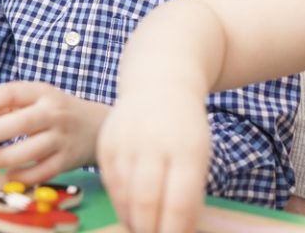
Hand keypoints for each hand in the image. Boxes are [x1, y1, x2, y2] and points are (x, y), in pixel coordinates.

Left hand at [0, 81, 108, 184]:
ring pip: (33, 149)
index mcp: (42, 92)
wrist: (99, 125)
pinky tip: (8, 175)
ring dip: (5, 157)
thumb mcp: (36, 98)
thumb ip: (6, 106)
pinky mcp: (67, 160)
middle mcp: (53, 113)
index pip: (11, 92)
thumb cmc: (56, 110)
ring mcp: (62, 137)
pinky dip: (25, 176)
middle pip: (22, 122)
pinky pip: (44, 171)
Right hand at [96, 92, 209, 232]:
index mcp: (186, 148)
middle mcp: (153, 143)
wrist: (157, 86)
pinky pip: (109, 181)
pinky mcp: (105, 141)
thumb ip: (190, 193)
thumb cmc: (184, 128)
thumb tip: (178, 230)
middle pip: (145, 200)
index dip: (174, 229)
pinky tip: (129, 210)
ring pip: (123, 194)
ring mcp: (125, 140)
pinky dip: (119, 201)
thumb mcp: (199, 156)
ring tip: (142, 228)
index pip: (178, 201)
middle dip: (149, 229)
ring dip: (132, 219)